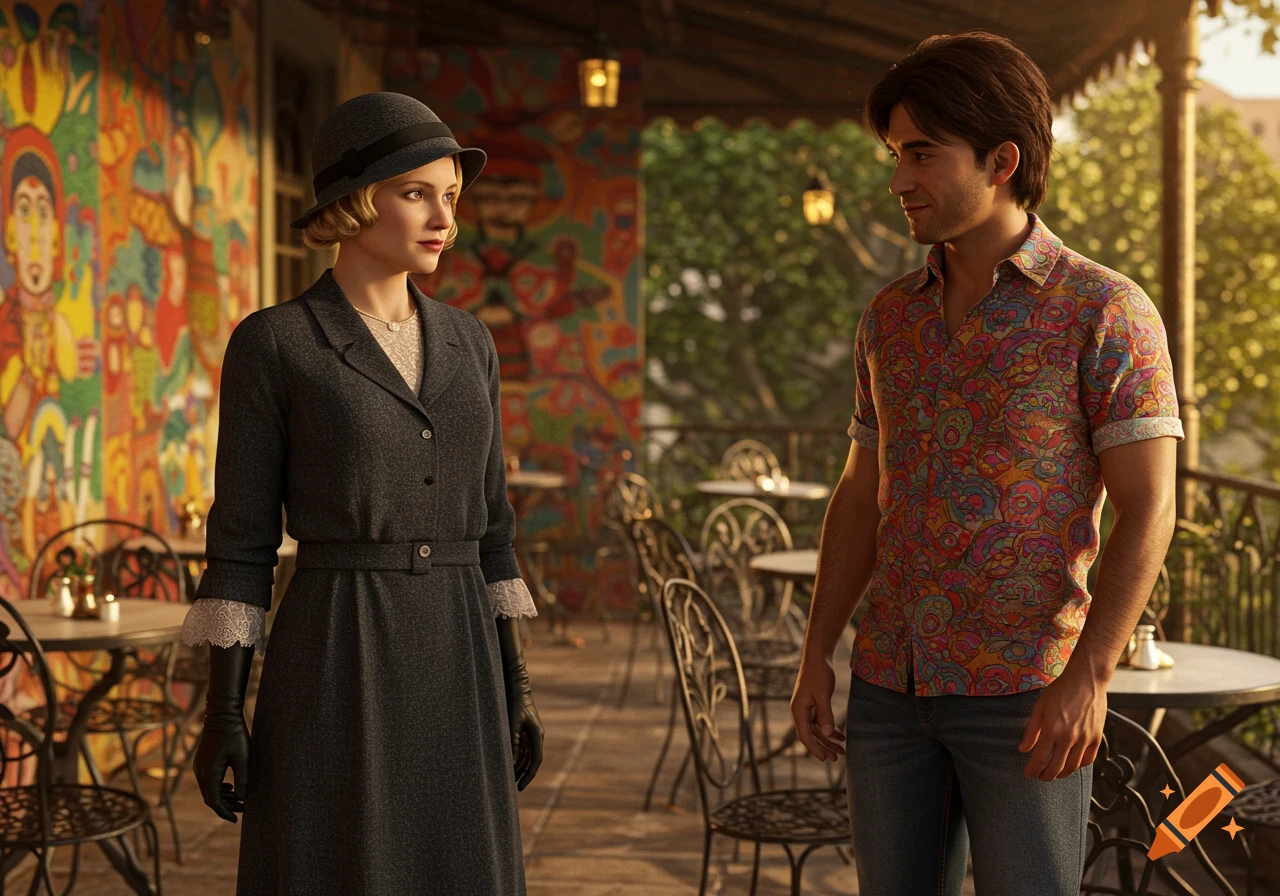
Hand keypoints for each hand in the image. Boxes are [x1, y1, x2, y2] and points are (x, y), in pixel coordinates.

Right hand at [192, 644, 254, 821]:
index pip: (213, 801)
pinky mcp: (202, 761)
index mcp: (209, 772)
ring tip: (239, 800)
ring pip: (209, 789)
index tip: (235, 819)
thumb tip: (243, 798)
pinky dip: (218, 788)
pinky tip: (231, 788)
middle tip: (243, 809)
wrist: (222, 714)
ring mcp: (199, 766)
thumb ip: (243, 778)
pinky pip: (208, 781)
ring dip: (223, 797)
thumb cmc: (235, 734)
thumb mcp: (243, 756)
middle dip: (226, 806)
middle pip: (210, 797)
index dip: (225, 812)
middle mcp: (200, 772)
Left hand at [495, 616, 542, 790]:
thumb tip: (512, 761)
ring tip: (508, 779)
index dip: (528, 775)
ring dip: (519, 767)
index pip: (535, 761)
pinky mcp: (524, 730)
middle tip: (512, 788)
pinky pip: (522, 749)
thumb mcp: (511, 723)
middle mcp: (536, 736)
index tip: (519, 787)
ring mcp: (530, 733)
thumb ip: (512, 742)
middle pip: (531, 761)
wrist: (516, 686)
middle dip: (523, 774)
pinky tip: (506, 764)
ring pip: (526, 756)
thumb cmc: (514, 703)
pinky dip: (515, 758)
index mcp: (537, 735)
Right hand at [789, 655, 845, 761]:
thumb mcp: (823, 694)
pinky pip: (820, 722)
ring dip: (828, 740)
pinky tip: (840, 735)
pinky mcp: (813, 704)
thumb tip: (826, 734)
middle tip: (837, 758)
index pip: (805, 735)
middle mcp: (800, 711)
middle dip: (823, 747)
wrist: (818, 657)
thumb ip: (824, 714)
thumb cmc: (818, 673)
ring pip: (816, 730)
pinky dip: (829, 729)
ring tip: (842, 750)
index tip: (825, 759)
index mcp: (798, 710)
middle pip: (811, 735)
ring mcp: (806, 708)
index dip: (815, 748)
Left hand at [1018, 668, 1106, 780]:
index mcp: (1052, 729)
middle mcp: (1070, 737)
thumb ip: (1031, 730)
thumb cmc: (1060, 690)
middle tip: (1040, 777)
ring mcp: (1085, 738)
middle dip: (1046, 776)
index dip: (1032, 769)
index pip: (1040, 757)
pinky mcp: (1096, 737)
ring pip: (1073, 766)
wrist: (1086, 680)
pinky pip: (1088, 759)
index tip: (1028, 774)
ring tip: (1054, 773)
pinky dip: (1079, 766)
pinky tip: (1072, 765)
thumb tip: (1023, 749)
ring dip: (1062, 773)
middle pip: (1056, 766)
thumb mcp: (1039, 707)